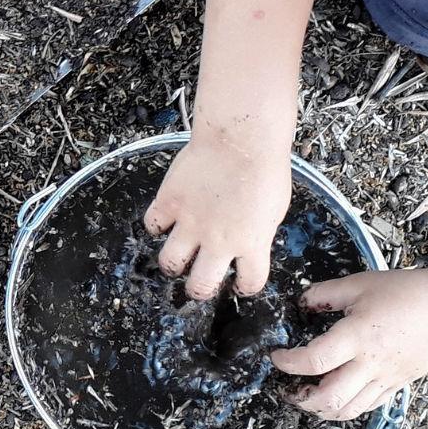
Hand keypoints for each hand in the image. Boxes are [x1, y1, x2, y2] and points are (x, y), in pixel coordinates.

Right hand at [145, 135, 290, 299]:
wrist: (239, 138)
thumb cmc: (263, 166)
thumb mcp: (274, 209)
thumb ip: (257, 233)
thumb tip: (247, 241)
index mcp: (251, 244)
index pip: (248, 283)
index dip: (243, 287)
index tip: (238, 284)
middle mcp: (218, 241)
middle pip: (200, 285)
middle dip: (198, 289)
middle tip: (197, 284)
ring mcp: (190, 223)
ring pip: (170, 262)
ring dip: (172, 263)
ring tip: (175, 257)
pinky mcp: (169, 202)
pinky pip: (153, 224)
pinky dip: (157, 225)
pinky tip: (165, 220)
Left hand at [270, 264, 427, 419]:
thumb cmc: (407, 293)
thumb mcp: (358, 284)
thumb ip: (323, 293)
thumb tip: (300, 302)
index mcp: (357, 336)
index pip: (315, 360)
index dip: (289, 362)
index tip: (277, 356)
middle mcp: (371, 363)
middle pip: (331, 398)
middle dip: (301, 398)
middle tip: (286, 387)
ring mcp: (386, 378)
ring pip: (350, 410)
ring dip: (322, 409)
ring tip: (306, 396)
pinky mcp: (396, 385)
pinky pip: (368, 407)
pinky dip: (346, 407)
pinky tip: (335, 394)